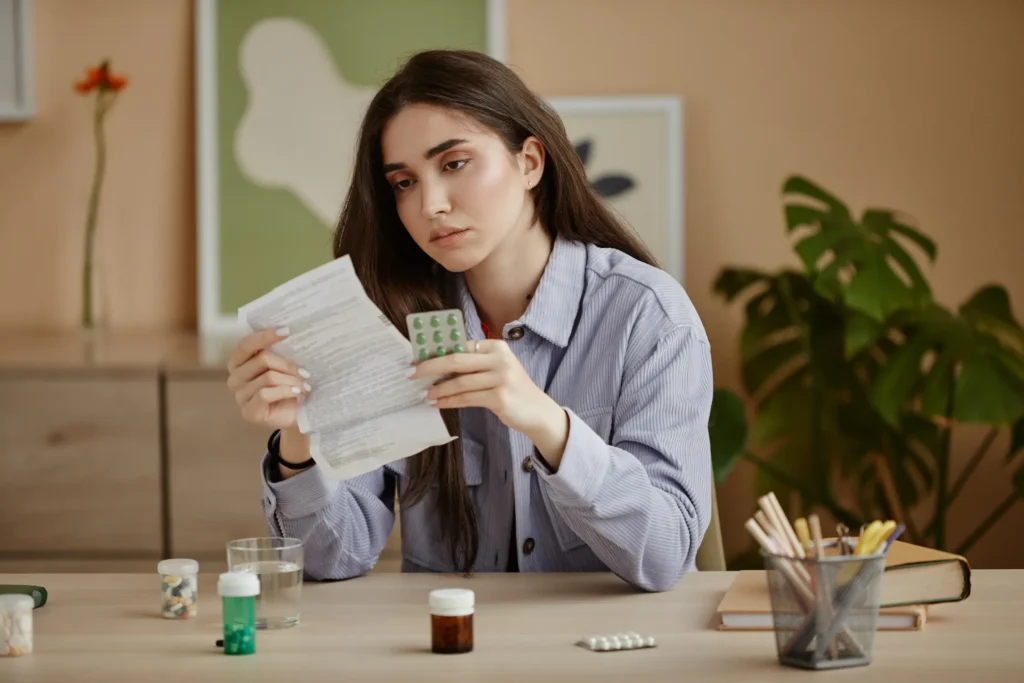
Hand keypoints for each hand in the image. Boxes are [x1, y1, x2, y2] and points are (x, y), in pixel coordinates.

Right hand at [226, 327, 311, 430]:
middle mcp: (235, 378)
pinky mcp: (249, 412)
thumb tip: (288, 331)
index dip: (265, 336)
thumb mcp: (283, 366)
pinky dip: (286, 391)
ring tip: (305, 385)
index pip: (246, 344)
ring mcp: (240, 396)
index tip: (287, 330)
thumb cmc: (289, 386)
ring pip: (268, 377)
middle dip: (288, 365)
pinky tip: (297, 392)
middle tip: (306, 372)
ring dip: (291, 380)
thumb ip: (278, 351)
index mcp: (238, 362)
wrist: (296, 414)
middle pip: (262, 359)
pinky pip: (266, 393)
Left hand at [409, 339, 569, 466]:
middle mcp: (499, 359)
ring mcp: (500, 378)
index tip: (417, 359)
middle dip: (430, 367)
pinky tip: (437, 403)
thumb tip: (437, 364)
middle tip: (411, 374)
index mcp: (496, 346)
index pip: (460, 346)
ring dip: (438, 389)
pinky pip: (466, 398)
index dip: (436, 352)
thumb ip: (474, 364)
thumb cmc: (512, 389)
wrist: (537, 411)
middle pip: (456, 360)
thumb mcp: (496, 369)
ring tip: (424, 394)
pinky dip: (448, 401)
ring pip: (459, 382)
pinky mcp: (499, 397)